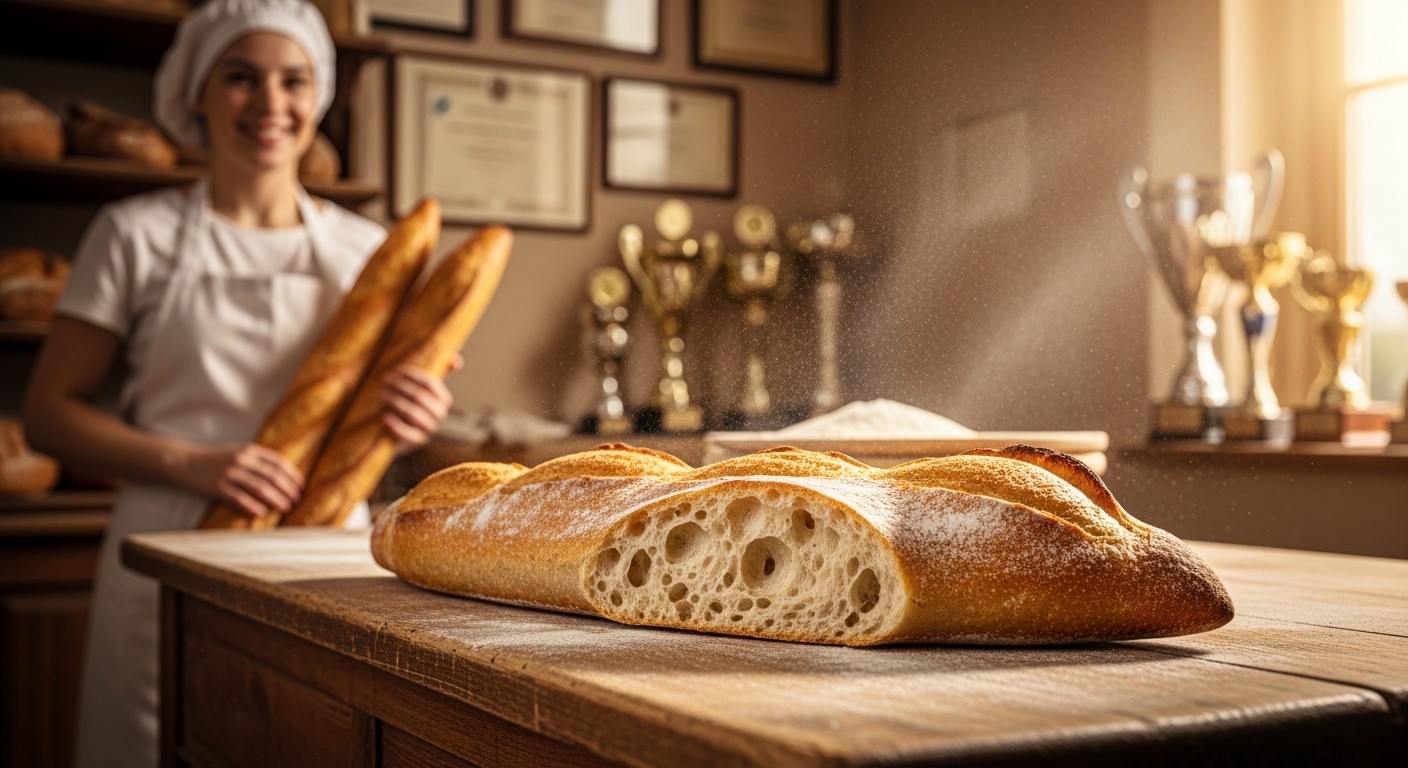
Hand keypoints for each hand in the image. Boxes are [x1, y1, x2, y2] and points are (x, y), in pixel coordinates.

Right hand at [177, 443, 304, 518]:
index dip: (292, 474)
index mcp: (249, 450)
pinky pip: (238, 498)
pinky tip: (262, 513)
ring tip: (286, 507)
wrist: (184, 462)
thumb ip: (257, 460)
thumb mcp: (237, 452)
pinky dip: (252, 506)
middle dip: (287, 488)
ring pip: (259, 487)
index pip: (277, 462)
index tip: (301, 486)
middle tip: (297, 499)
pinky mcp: (217, 487)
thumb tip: (281, 475)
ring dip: (275, 498)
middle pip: (271, 475)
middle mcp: (241, 460)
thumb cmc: (215, 459)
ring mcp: (228, 473)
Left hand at [380, 359, 457, 452]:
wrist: (398, 430)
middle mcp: (439, 414)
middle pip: (420, 397)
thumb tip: (458, 360)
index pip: (430, 383)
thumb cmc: (410, 402)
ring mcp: (428, 429)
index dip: (412, 375)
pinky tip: (384, 417)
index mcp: (443, 399)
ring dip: (396, 402)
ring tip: (382, 395)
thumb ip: (439, 372)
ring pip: (413, 414)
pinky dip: (396, 425)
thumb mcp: (423, 387)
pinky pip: (407, 434)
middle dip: (401, 387)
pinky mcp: (416, 441)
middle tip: (385, 381)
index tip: (396, 371)